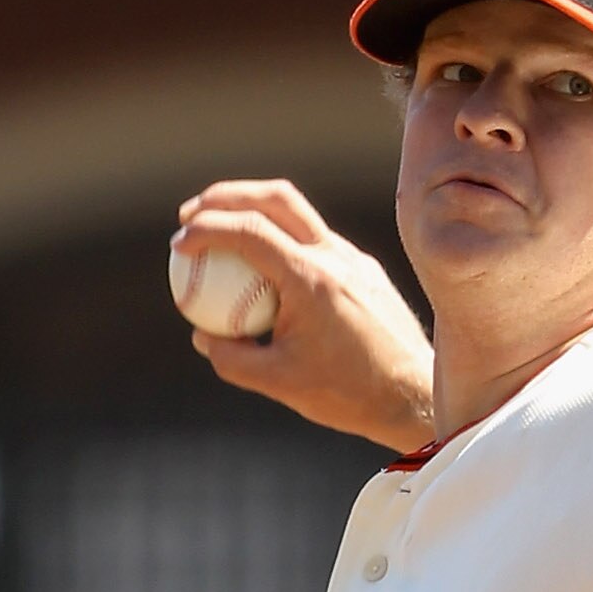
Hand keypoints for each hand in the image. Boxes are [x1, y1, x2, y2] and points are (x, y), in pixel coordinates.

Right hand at [170, 182, 436, 448]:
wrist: (413, 396)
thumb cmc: (348, 395)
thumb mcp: (280, 384)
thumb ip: (232, 359)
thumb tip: (201, 335)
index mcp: (310, 279)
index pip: (248, 230)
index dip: (205, 229)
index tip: (179, 243)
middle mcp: (334, 256)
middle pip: (274, 197)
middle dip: (226, 195)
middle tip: (193, 215)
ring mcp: (354, 258)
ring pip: (298, 214)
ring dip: (256, 213)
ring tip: (225, 237)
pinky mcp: (365, 269)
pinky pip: (317, 242)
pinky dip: (284, 244)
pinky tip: (268, 272)